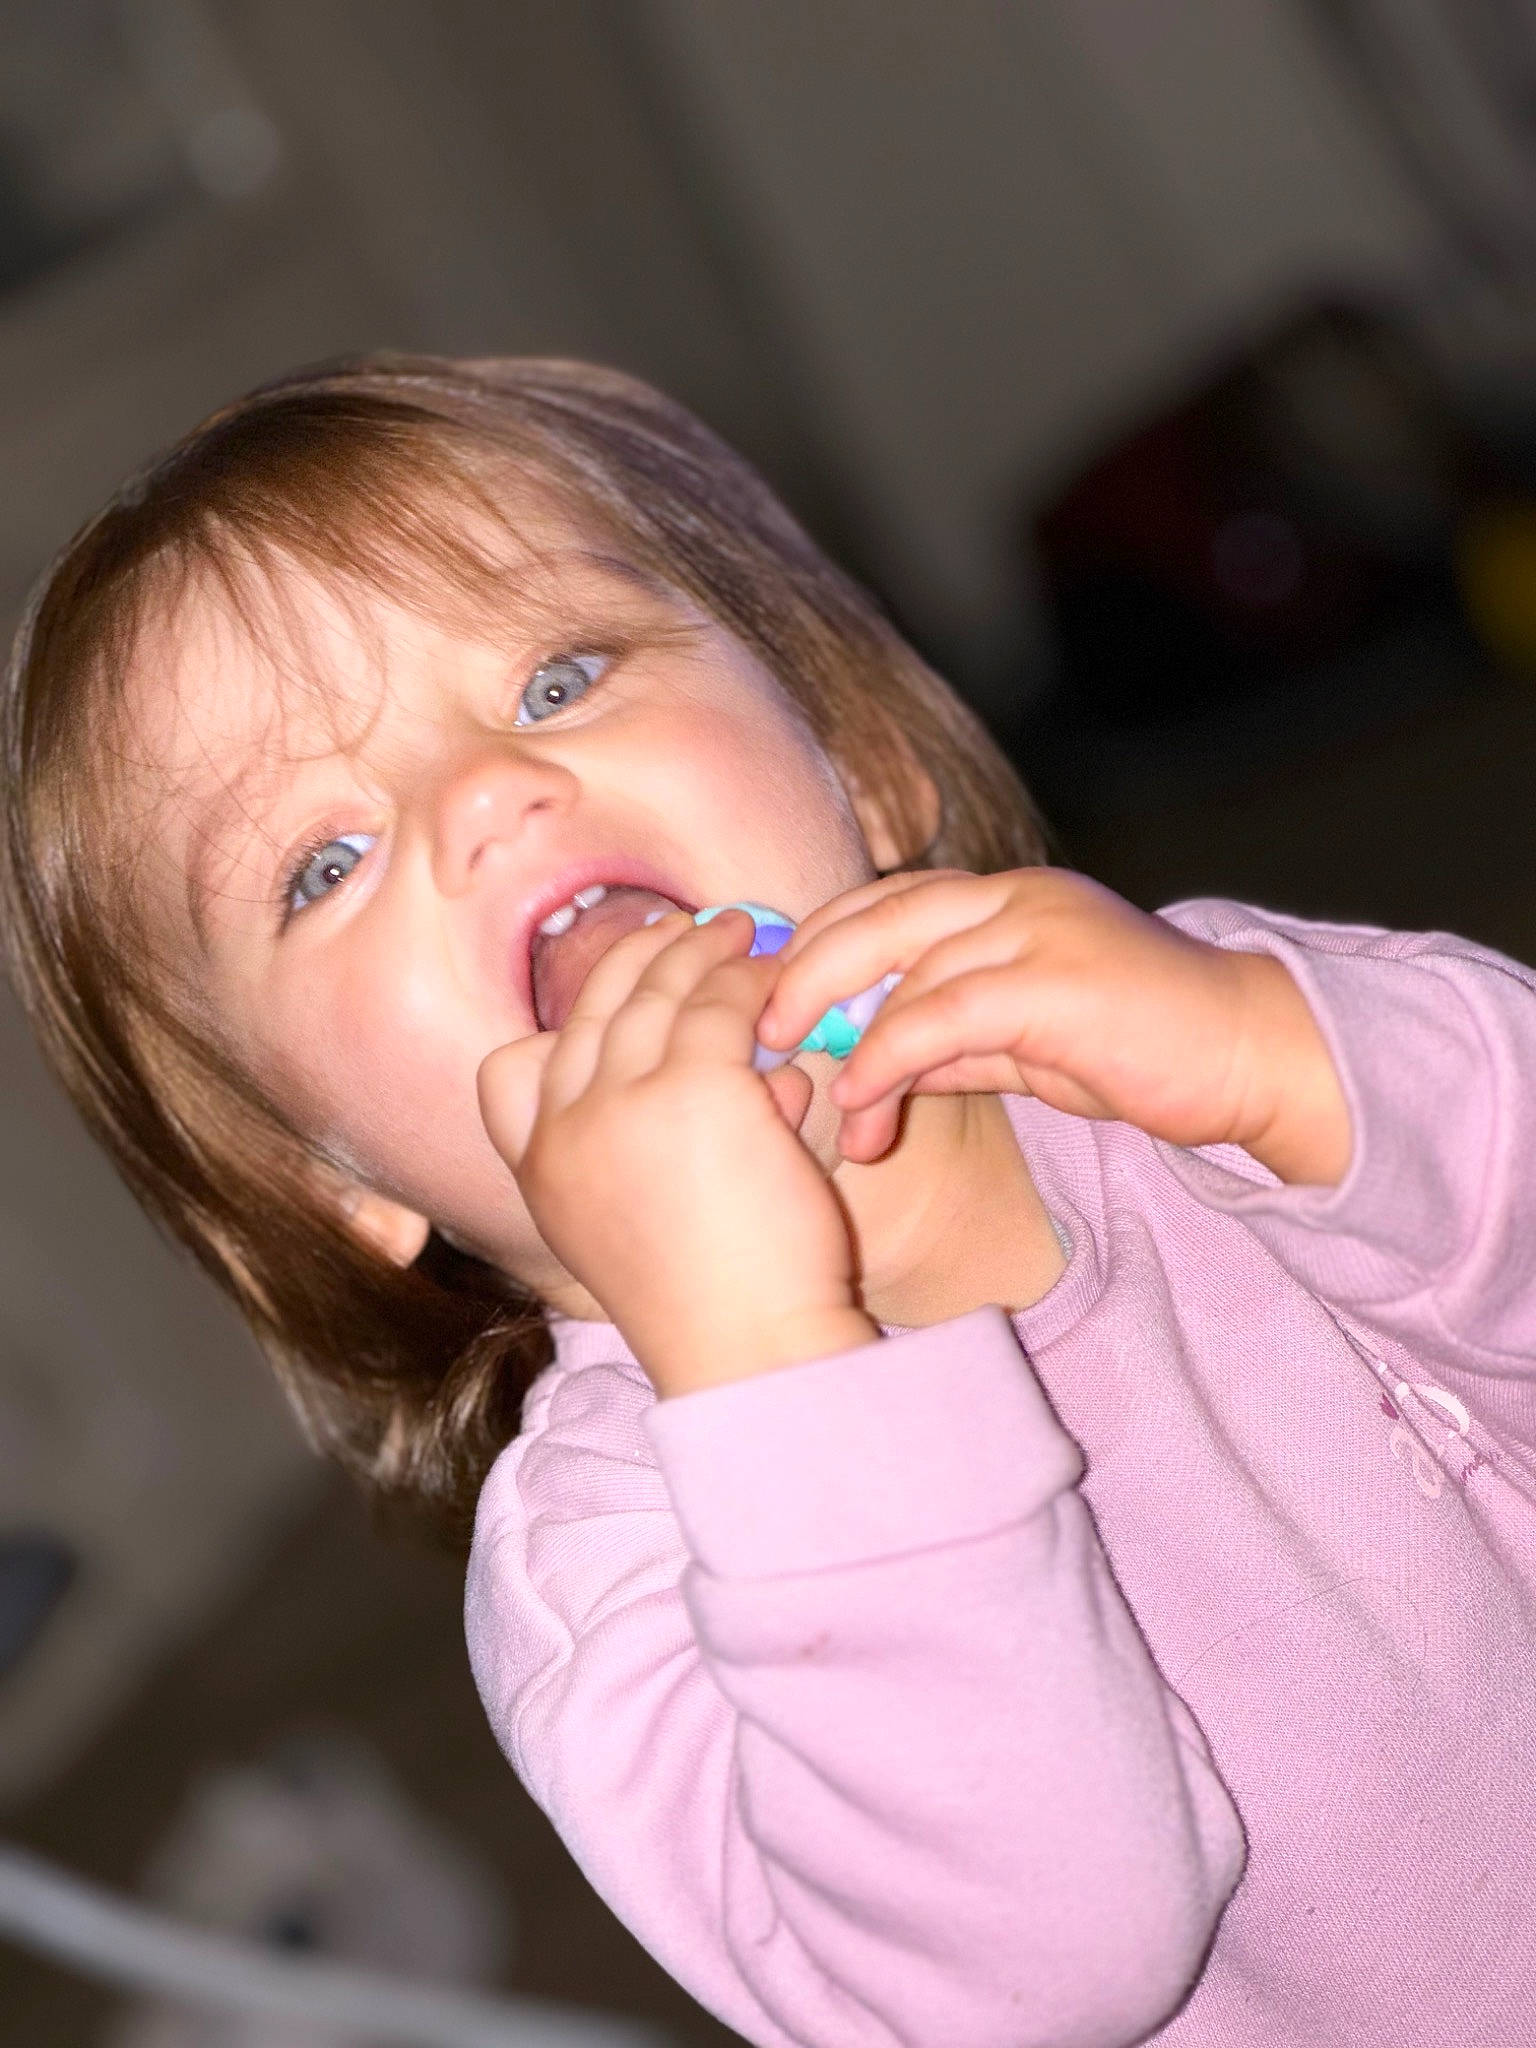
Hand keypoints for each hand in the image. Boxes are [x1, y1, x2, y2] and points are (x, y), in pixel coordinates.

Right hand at [478, 909, 876, 1394]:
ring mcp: (624, 1104)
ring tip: (740, 932)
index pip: (510, 1070)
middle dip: (637, 959)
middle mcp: (566, 1131)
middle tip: (683, 931)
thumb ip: (675, 1143)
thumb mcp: (653, 1228)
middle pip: (589, 1011)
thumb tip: (763, 1072)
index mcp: (540, 1172)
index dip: (561, 1019)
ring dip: (699, 953)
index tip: (613, 990)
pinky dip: (749, 980)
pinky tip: (777, 973)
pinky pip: (721, 1005)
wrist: (752, 1353)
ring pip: (655, 995)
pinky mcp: (696, 1087)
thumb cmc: (722, 1307)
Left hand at [757, 868, 1350, 1183]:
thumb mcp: (1024, 1040)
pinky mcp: (1052, 983)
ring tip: (819, 1098)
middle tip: (757, 1036)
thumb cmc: (1140, 1047)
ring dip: (844, 1040)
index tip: (768, 1003)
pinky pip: (938, 1016)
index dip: (814, 947)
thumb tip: (871, 1064)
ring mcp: (1033, 931)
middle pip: (869, 917)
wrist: (1248, 1056)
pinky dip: (889, 1060)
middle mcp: (1010, 898)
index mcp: (1001, 898)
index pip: (878, 903)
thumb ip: (949, 1037)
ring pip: (897, 968)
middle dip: (801, 976)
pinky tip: (868, 1107)